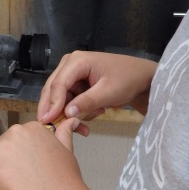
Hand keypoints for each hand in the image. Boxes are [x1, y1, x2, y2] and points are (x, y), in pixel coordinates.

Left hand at [0, 117, 83, 189]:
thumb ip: (63, 133)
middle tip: (19, 178)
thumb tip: (71, 120)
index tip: (26, 166)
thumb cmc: (64, 180)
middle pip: (1, 145)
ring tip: (12, 184)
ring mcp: (1, 147)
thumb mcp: (67, 150)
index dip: (19, 154)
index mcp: (33, 127)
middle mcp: (15, 132)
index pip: (17, 137)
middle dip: (6, 160)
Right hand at [38, 51, 156, 126]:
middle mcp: (70, 65)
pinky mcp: (76, 84)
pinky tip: (95, 114)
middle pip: (53, 90)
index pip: (58, 83)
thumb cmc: (128, 79)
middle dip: (56, 110)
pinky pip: (69, 101)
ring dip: (71, 112)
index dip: (52, 103)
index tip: (47, 120)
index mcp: (77, 61)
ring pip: (60, 98)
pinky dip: (78, 111)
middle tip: (54, 128)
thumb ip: (87, 102)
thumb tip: (67, 113)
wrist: (141, 78)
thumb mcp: (109, 92)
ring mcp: (72, 75)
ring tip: (93, 118)